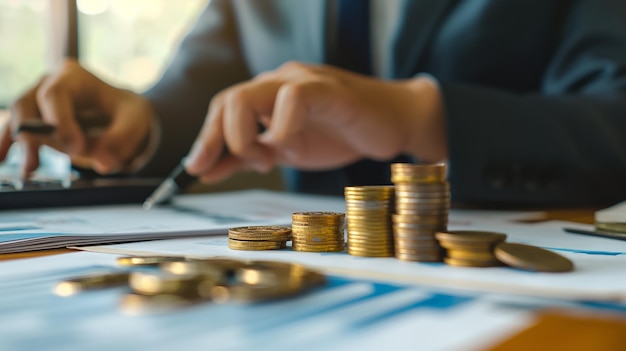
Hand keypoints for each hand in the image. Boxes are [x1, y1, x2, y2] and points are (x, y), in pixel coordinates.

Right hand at [0, 59, 154, 175]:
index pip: (56, 95)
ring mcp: (38, 102)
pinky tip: (8, 161)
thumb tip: (104, 164)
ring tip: (29, 168)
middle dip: (33, 133)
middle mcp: (49, 84)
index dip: (61, 122)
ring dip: (21, 144)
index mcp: (74, 77)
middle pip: (28, 104)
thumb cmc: (127, 113)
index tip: (76, 149)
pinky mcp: (35, 121)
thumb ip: (121, 141)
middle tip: (41, 161)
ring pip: (19, 118)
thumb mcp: (135, 122)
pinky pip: (17, 132)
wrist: (124, 116)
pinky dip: (11, 146)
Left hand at [185, 62, 446, 182]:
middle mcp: (280, 82)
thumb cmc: (340, 133)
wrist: (393, 123)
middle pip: (229, 99)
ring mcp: (303, 82)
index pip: (223, 108)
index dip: (205, 139)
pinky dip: (282, 126)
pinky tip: (288, 146)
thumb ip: (248, 157)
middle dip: (215, 138)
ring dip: (243, 134)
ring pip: (250, 95)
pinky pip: (294, 98)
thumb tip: (207, 170)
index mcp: (268, 95)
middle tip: (219, 167)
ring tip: (265, 158)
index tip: (195, 170)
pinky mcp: (330, 91)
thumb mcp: (285, 150)